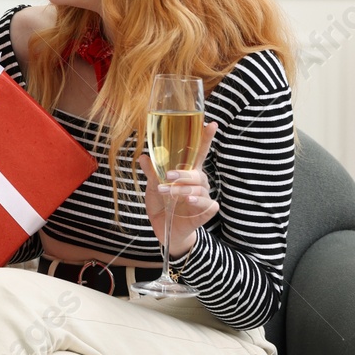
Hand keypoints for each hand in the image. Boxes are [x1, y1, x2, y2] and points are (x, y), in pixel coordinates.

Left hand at [141, 120, 219, 256]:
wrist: (165, 231)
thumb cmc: (161, 205)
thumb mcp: (152, 188)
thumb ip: (151, 173)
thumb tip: (144, 156)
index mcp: (187, 172)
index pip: (198, 153)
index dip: (205, 139)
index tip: (210, 124)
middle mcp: (197, 183)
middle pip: (198, 172)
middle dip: (184, 173)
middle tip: (168, 176)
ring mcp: (202, 197)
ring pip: (200, 189)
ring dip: (183, 190)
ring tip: (167, 193)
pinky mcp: (205, 212)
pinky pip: (208, 205)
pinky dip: (199, 203)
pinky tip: (189, 202)